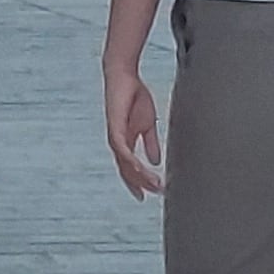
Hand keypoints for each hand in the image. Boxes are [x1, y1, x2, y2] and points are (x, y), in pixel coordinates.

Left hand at [104, 60, 165, 198]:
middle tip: (157, 192)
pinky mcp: (115, 127)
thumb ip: (150, 143)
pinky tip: (140, 167)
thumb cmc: (133, 97)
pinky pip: (122, 148)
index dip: (138, 183)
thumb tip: (155, 161)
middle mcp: (118, 143)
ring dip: (140, 175)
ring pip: (125, 163)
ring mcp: (115, 136)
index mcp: (125, 143)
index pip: (130, 169)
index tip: (148, 195)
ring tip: (155, 183)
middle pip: (128, 171)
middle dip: (142, 183)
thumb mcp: (147, 124)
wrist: (124, 77)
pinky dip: (130, 159)